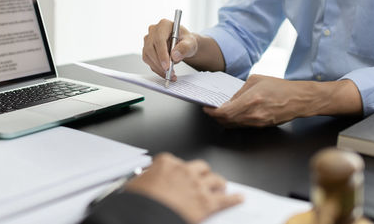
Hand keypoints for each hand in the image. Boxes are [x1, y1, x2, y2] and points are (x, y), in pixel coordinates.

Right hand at [125, 153, 242, 223]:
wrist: (145, 213)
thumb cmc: (138, 201)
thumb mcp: (134, 184)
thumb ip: (144, 180)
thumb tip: (141, 183)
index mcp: (165, 163)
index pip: (173, 161)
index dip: (177, 168)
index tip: (177, 173)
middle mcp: (184, 171)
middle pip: (200, 167)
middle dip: (203, 173)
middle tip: (204, 178)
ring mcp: (197, 186)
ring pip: (215, 179)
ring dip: (219, 182)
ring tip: (222, 185)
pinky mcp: (207, 203)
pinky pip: (225, 199)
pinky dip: (234, 199)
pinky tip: (239, 198)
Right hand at [142, 19, 197, 79]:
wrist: (184, 45)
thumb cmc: (186, 41)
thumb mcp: (190, 43)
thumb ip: (184, 48)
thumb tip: (174, 56)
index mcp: (164, 24)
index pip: (159, 40)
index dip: (162, 54)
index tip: (167, 66)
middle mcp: (153, 31)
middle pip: (151, 48)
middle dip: (160, 63)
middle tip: (169, 73)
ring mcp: (148, 40)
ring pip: (148, 56)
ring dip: (158, 68)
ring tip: (170, 74)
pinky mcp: (146, 50)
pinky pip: (148, 61)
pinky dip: (157, 69)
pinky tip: (165, 73)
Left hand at [203, 74, 362, 127]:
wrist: (300, 99)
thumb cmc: (281, 87)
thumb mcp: (256, 80)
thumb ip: (240, 91)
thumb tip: (228, 99)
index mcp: (251, 101)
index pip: (224, 112)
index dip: (212, 112)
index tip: (206, 108)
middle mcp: (253, 114)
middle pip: (226, 122)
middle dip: (215, 117)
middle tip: (210, 111)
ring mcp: (258, 123)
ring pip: (234, 125)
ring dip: (224, 120)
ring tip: (220, 112)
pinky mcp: (262, 126)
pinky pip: (243, 126)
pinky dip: (234, 121)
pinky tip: (233, 114)